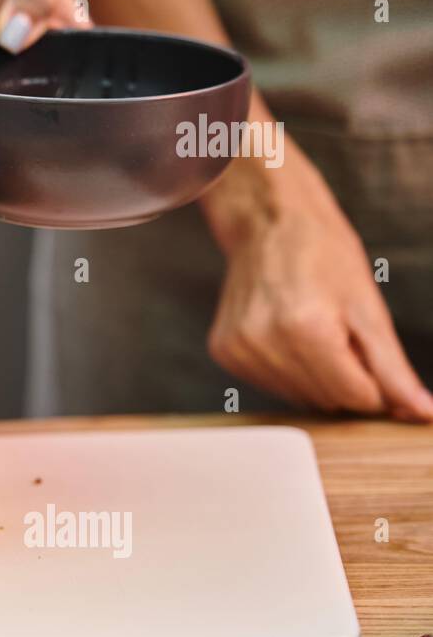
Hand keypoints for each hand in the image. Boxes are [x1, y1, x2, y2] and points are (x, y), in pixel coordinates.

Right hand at [205, 149, 432, 421]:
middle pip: (327, 400)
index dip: (374, 382)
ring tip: (312, 332)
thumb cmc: (322, 253)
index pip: (357, 397)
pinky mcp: (224, 352)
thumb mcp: (368, 307)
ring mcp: (239, 350)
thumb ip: (393, 368)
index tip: (369, 351)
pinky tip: (286, 335)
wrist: (268, 223)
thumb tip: (423, 413)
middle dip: (345, 379)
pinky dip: (287, 369)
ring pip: (298, 397)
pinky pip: (270, 385)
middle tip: (340, 335)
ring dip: (315, 377)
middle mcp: (265, 344)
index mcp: (307, 330)